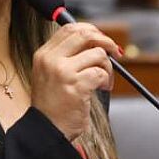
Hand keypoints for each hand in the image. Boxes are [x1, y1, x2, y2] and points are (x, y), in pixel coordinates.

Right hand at [30, 22, 119, 139]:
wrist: (47, 130)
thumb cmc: (54, 106)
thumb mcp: (53, 75)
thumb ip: (68, 57)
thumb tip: (97, 42)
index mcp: (44, 54)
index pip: (70, 28)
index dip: (91, 31)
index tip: (103, 40)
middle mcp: (50, 60)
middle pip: (84, 35)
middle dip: (106, 41)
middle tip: (115, 53)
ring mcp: (62, 72)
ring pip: (97, 54)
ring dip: (108, 67)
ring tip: (105, 80)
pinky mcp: (75, 85)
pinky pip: (101, 73)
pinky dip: (107, 80)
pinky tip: (102, 88)